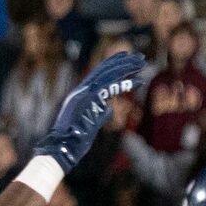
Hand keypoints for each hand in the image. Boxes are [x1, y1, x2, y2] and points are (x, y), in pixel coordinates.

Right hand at [33, 52, 144, 174]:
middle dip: (123, 61)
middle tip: (140, 57)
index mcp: (81, 94)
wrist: (63, 148)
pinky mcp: (89, 100)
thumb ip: (99, 113)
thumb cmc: (75, 140)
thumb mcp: (90, 123)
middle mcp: (82, 90)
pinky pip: (109, 87)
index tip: (126, 56)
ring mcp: (84, 94)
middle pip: (104, 70)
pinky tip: (139, 82)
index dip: (112, 63)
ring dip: (126, 67)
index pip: (98, 73)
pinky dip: (125, 83)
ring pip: (108, 74)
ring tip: (142, 62)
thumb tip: (108, 108)